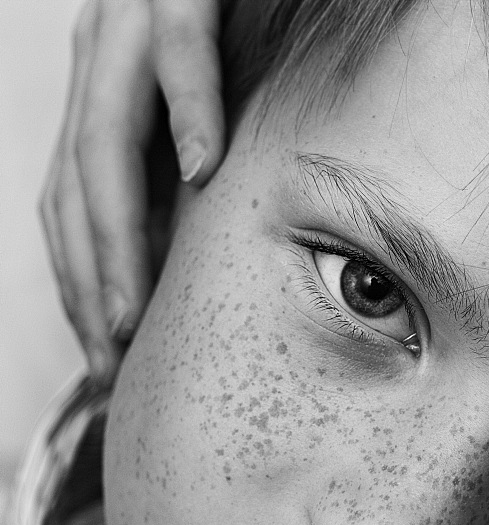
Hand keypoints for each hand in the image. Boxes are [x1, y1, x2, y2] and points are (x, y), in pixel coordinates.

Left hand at [39, 0, 223, 383]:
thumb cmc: (248, 18)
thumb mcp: (214, 112)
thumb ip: (197, 171)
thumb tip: (209, 246)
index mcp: (105, 99)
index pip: (71, 206)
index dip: (81, 284)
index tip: (105, 355)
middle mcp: (101, 65)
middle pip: (73, 189)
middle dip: (89, 283)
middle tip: (111, 357)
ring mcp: (132, 22)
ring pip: (105, 138)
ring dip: (117, 233)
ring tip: (132, 310)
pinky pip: (178, 47)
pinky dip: (189, 108)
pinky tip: (205, 170)